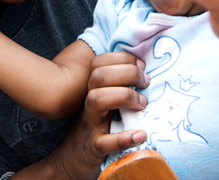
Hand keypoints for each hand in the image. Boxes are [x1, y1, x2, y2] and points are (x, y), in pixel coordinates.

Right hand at [51, 52, 148, 179]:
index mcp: (94, 90)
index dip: (122, 58)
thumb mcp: (106, 104)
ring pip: (96, 100)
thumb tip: (144, 70)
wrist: (73, 160)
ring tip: (142, 104)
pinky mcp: (94, 148)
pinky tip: (141, 135)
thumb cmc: (97, 128)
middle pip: (99, 76)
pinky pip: (105, 142)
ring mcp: (91, 125)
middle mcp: (90, 104)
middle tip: (145, 82)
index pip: (100, 63)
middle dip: (127, 73)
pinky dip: (124, 138)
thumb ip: (118, 87)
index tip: (141, 66)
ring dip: (123, 96)